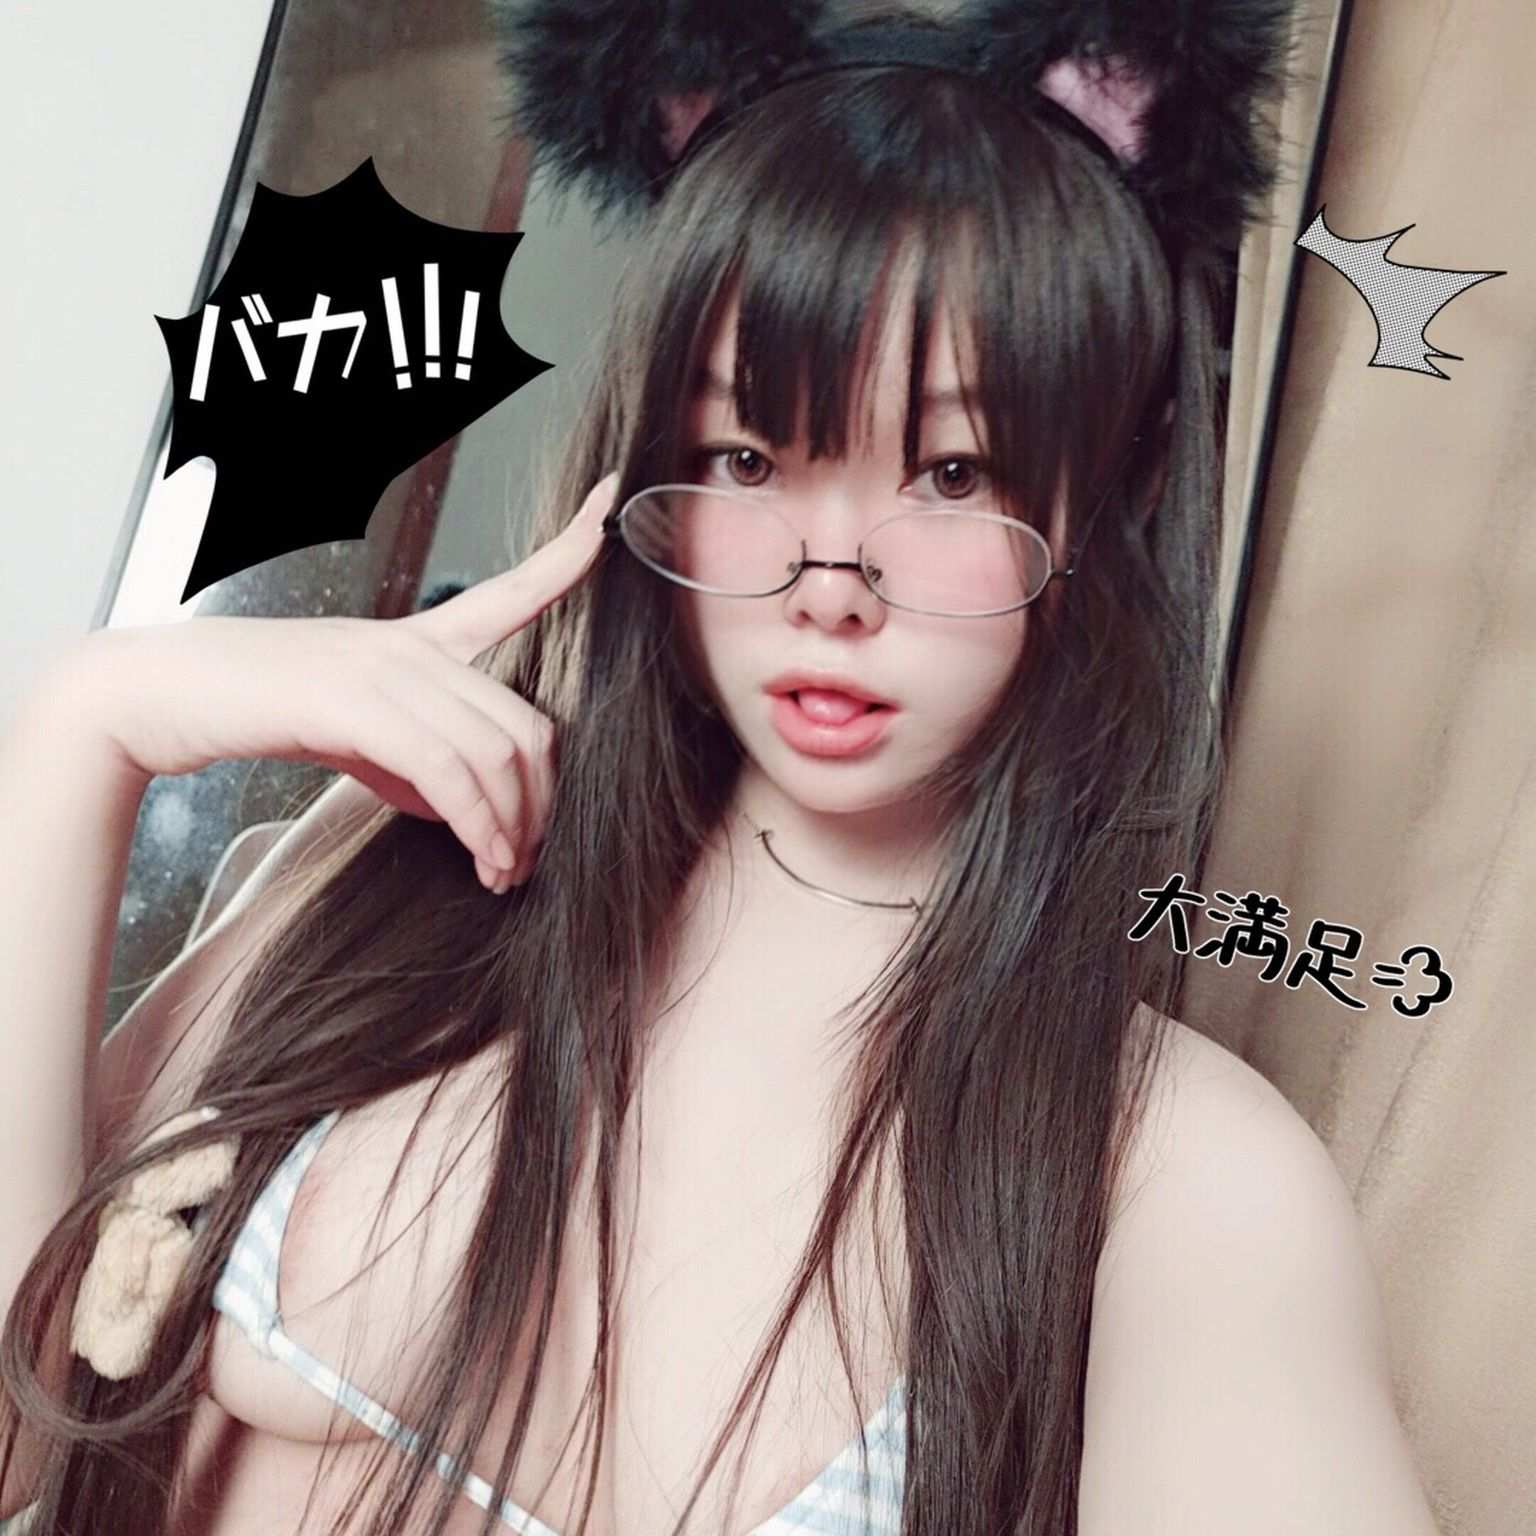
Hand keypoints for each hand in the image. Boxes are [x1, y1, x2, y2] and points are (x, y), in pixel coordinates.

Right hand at [65, 473, 619, 891]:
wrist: (163, 695)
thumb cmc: (265, 711)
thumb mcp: (360, 737)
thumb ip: (421, 763)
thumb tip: (467, 812)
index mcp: (421, 638)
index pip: (513, 589)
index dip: (570, 548)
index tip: (611, 504)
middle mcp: (415, 645)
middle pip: (528, 725)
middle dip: (543, 803)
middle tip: (530, 858)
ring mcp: (387, 668)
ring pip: (497, 752)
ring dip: (514, 827)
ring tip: (505, 873)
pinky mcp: (357, 702)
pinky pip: (451, 771)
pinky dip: (479, 825)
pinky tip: (482, 859)